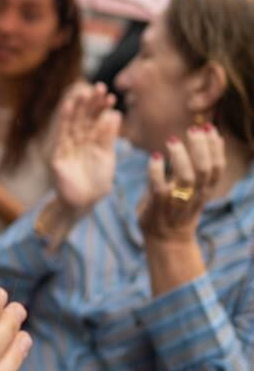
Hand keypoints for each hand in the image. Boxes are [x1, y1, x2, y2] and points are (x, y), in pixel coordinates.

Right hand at [50, 83, 119, 212]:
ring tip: (84, 92)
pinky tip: (69, 106)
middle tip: (100, 87)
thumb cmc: (96, 184)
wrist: (83, 204)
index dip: (102, 108)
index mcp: (92, 142)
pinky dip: (65, 120)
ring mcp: (67, 147)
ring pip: (73, 123)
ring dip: (78, 107)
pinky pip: (61, 135)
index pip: (97, 120)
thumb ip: (109, 137)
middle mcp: (79, 142)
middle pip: (85, 118)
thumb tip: (115, 114)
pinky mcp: (58, 155)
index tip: (111, 96)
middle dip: (91, 103)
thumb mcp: (107, 157)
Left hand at [139, 124, 223, 243]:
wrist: (166, 242)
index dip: (216, 147)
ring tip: (172, 140)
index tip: (209, 128)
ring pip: (187, 179)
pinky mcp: (159, 209)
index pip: (217, 167)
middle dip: (201, 148)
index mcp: (205, 190)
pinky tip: (154, 157)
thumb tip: (208, 137)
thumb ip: (197, 165)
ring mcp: (177, 204)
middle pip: (205, 170)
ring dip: (180, 157)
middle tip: (193, 129)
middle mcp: (195, 197)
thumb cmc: (177, 208)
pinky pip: (160, 189)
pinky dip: (156, 172)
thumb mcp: (192, 188)